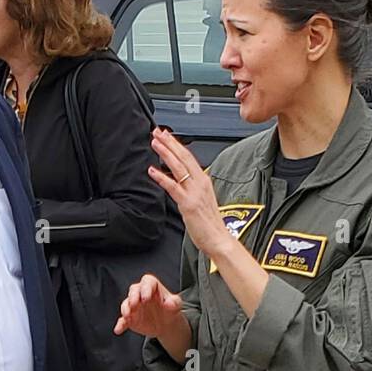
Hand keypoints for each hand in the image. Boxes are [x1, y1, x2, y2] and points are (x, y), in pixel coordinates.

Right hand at [115, 274, 182, 338]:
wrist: (166, 324)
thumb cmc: (170, 309)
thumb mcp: (176, 305)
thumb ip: (175, 302)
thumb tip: (169, 303)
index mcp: (152, 286)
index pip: (147, 282)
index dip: (146, 288)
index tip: (147, 297)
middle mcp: (140, 294)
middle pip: (134, 290)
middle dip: (133, 297)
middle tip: (135, 304)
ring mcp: (134, 306)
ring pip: (126, 304)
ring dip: (126, 310)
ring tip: (128, 316)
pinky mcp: (130, 319)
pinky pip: (123, 321)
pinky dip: (120, 325)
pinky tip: (119, 329)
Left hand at [148, 128, 230, 259]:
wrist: (219, 238)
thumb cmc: (210, 223)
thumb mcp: (202, 199)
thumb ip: (192, 188)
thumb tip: (181, 181)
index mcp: (204, 180)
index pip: (189, 157)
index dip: (176, 145)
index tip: (166, 135)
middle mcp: (200, 182)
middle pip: (183, 157)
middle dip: (170, 142)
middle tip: (157, 132)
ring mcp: (194, 192)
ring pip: (178, 167)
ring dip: (165, 153)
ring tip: (155, 143)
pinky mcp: (188, 204)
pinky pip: (173, 187)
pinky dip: (162, 177)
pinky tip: (152, 170)